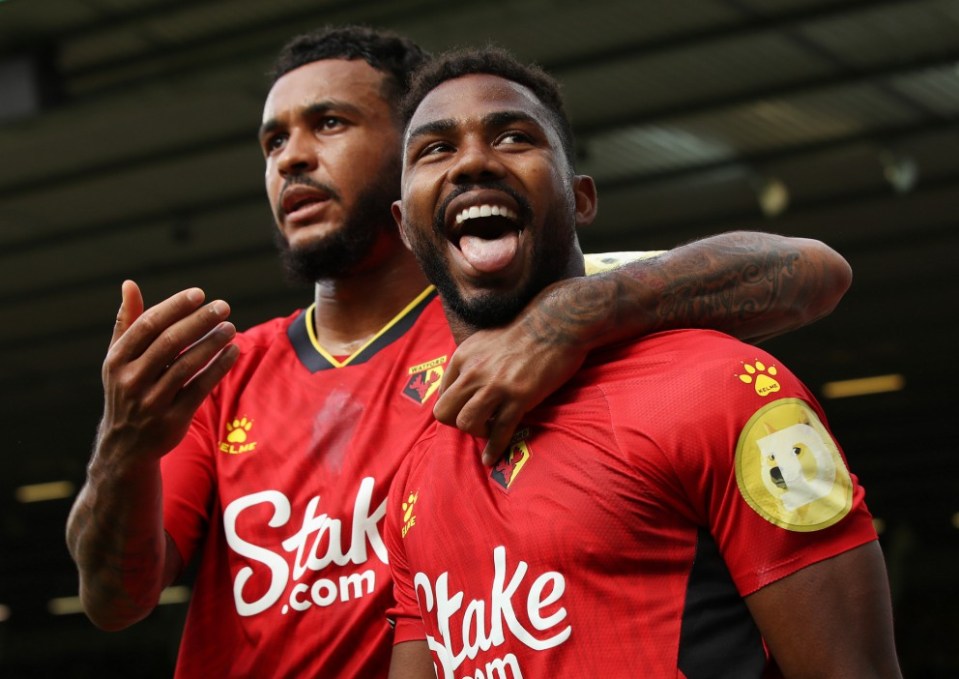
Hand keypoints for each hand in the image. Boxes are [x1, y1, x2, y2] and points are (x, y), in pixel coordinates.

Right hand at [97, 280, 238, 464]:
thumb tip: (129, 284)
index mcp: (116, 360)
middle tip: (223, 306)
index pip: (148, 326)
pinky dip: (217, 368)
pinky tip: (232, 352)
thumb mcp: (119, 359)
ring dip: (211, 343)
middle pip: (169, 343)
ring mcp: (152, 401)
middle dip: (199, 321)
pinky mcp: (172, 419)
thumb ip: (127, 322)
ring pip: (186, 365)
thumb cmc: (126, 389)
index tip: (199, 293)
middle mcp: (131, 380)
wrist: (124, 446)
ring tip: (230, 327)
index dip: (175, 307)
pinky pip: (200, 388)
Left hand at [434, 280, 601, 464]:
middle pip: (444, 412)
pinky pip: (499, 431)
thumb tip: (462, 385)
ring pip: (466, 423)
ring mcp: (495, 386)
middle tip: (474, 424)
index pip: (442, 394)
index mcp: (463, 357)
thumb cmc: (523, 334)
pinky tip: (491, 459)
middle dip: (456, 424)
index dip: (453, 408)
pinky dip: (493, 449)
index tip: (465, 412)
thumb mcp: (484, 341)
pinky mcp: (518, 397)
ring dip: (475, 433)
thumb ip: (470, 362)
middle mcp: (473, 372)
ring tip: (488, 432)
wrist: (555, 325)